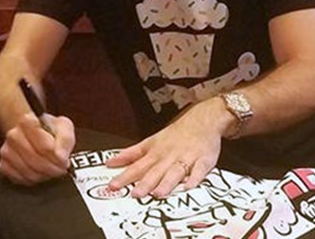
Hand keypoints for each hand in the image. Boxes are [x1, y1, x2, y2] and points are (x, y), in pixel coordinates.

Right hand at [0, 112, 75, 184]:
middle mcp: (14, 136)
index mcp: (27, 122)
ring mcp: (7, 151)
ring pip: (29, 173)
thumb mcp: (64, 127)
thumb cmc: (48, 130)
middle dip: (53, 169)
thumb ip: (65, 140)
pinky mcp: (4, 165)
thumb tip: (61, 157)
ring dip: (44, 176)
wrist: (33, 132)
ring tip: (51, 170)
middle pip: (37, 162)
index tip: (65, 162)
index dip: (58, 159)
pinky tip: (40, 173)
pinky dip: (33, 180)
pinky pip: (21, 180)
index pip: (45, 148)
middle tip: (61, 169)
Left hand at [105, 98, 231, 198]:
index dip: (124, 177)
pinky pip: (199, 171)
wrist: (203, 120)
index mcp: (156, 153)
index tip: (113, 185)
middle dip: (145, 183)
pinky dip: (194, 178)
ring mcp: (186, 158)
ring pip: (175, 172)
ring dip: (167, 182)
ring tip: (158, 193)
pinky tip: (189, 186)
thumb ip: (131, 154)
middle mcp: (169, 157)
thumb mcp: (150, 142)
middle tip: (135, 194)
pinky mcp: (203, 161)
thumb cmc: (176, 134)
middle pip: (155, 171)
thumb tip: (111, 162)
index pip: (137, 167)